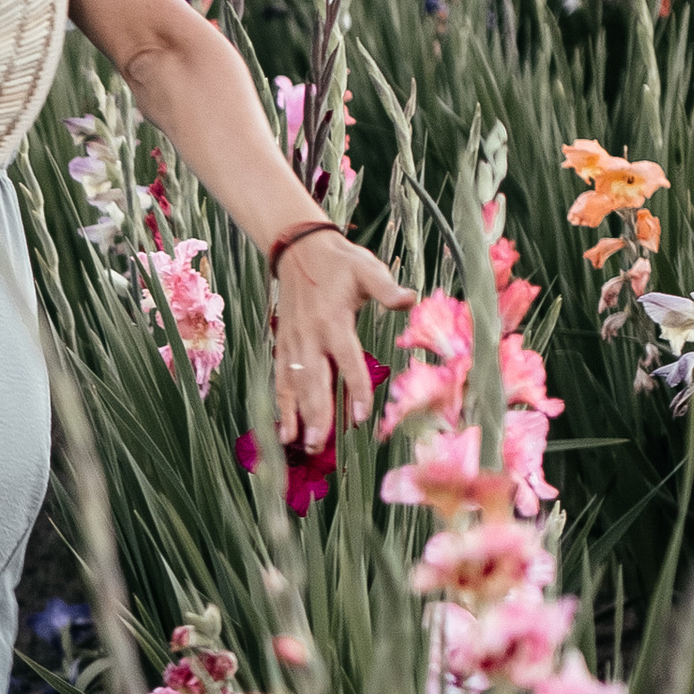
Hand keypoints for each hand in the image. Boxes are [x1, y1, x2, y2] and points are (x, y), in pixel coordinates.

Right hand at [273, 234, 414, 455]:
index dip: (354, 389)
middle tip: (320, 443)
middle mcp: (310, 335)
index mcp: (333, 319)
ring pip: (294, 385)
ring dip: (298, 415)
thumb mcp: (367, 268)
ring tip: (302, 444)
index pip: (346, 361)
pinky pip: (281, 380)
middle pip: (314, 380)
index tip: (359, 417)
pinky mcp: (283, 345)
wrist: (298, 249)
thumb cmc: (339, 261)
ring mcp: (293, 342)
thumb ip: (387, 288)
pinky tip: (285, 431)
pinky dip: (282, 406)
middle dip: (317, 413)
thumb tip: (412, 300)